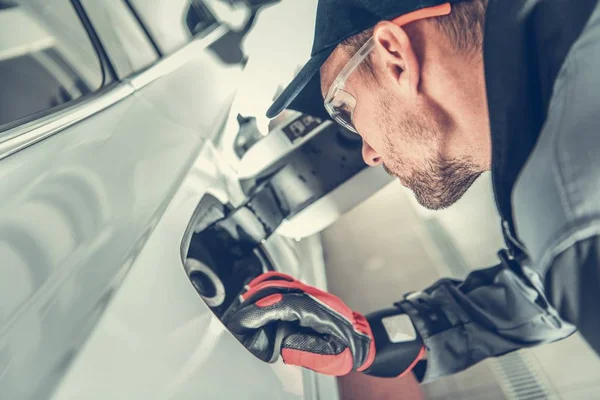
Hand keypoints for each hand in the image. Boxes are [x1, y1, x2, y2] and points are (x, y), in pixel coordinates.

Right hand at [223, 272, 424, 376]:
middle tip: (239, 317)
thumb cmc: (346, 349)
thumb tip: (281, 348)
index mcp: (320, 312)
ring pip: (277, 283)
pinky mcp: (301, 293)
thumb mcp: (330, 357)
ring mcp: (306, 292)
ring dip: (257, 292)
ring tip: (242, 308)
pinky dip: (264, 285)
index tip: (244, 318)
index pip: (285, 304)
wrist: (359, 338)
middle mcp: (312, 297)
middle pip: (277, 290)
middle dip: (255, 301)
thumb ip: (306, 352)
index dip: (262, 310)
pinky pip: (280, 283)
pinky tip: (253, 294)